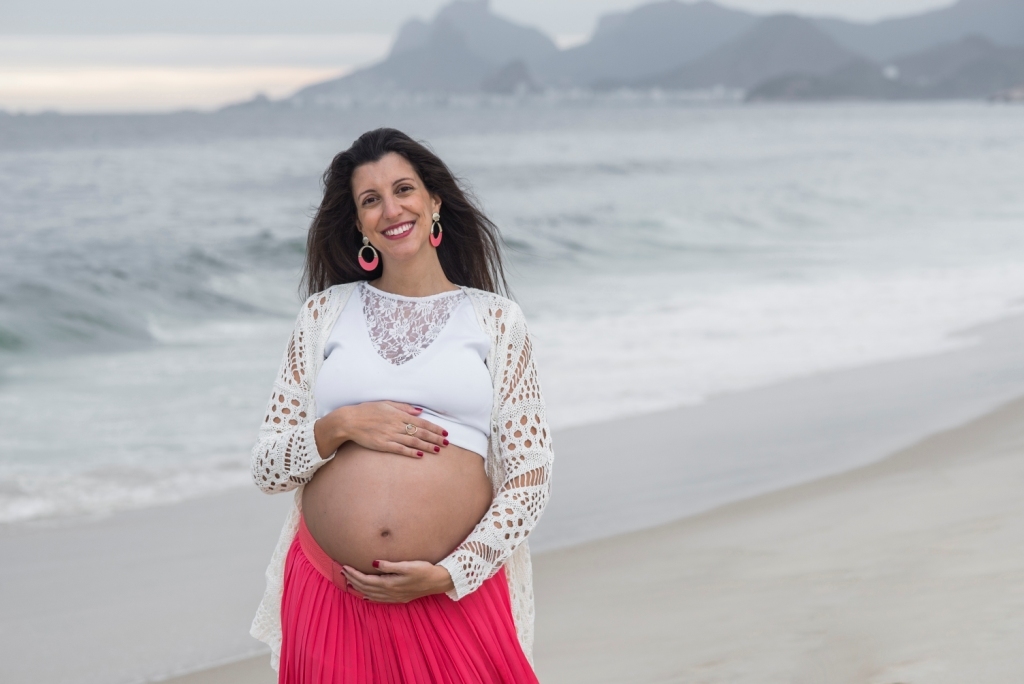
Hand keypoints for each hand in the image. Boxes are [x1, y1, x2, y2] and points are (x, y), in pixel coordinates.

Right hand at [314, 401, 448, 458]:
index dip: (434, 428)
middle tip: (447, 443)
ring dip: (427, 446)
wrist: (349, 421)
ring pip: (413, 442)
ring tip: (438, 450)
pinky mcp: (383, 445)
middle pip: (420, 433)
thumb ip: (404, 407)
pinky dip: (411, 452)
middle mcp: (396, 425)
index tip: (444, 432)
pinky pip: (400, 449)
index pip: (421, 422)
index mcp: (398, 414)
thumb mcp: (386, 404)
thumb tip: (419, 411)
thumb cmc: (367, 410)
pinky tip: (420, 455)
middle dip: (435, 438)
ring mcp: (390, 435)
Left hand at [342, 561, 454, 602]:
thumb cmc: (424, 570)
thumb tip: (373, 563)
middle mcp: (389, 592)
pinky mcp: (399, 598)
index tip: (345, 567)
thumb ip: (390, 565)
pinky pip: (379, 599)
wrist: (438, 582)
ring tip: (349, 582)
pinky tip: (365, 595)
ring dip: (359, 588)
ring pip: (371, 594)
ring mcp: (394, 596)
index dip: (354, 574)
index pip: (366, 579)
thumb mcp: (408, 565)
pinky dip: (369, 596)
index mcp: (390, 583)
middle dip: (353, 579)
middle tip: (342, 572)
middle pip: (366, 587)